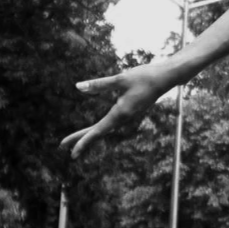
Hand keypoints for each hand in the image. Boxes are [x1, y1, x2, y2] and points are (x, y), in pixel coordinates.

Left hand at [61, 61, 179, 157]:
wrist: (166, 78)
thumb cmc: (145, 77)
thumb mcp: (120, 79)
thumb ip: (99, 84)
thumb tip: (78, 87)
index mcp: (121, 113)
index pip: (98, 130)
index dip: (83, 140)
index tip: (71, 150)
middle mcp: (123, 118)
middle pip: (98, 132)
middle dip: (80, 140)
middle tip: (62, 147)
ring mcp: (126, 116)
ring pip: (103, 129)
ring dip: (88, 135)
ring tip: (73, 140)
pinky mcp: (128, 112)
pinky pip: (109, 124)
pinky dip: (98, 129)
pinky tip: (93, 130)